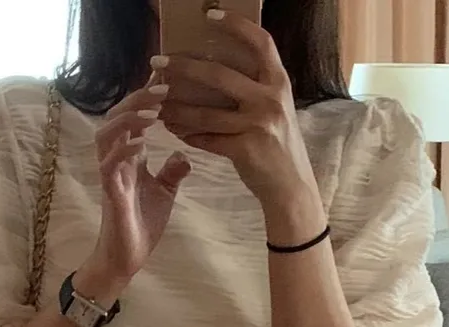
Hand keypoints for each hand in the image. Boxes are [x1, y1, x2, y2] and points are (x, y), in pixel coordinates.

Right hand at [79, 84, 191, 300]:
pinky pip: (110, 166)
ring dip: (127, 119)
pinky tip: (142, 141)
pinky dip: (124, 150)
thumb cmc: (141, 224)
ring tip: (152, 110)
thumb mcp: (164, 193)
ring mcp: (111, 175)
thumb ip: (172, 171)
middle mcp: (116, 160)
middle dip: (137, 98)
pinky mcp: (110, 194)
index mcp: (129, 156)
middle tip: (164, 86)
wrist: (127, 257)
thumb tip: (184, 154)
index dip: (146, 96)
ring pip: (106, 135)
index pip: (134, 117)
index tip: (167, 77)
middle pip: (117, 116)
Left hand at [154, 11, 325, 238]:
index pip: (260, 42)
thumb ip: (257, 88)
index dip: (235, 25)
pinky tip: (175, 130)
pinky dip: (189, 134)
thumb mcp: (277, 109)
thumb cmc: (279, 145)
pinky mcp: (245, 150)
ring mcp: (258, 125)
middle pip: (219, 75)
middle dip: (183, 67)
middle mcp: (270, 99)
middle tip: (158, 63)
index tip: (209, 16)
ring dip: (177, 108)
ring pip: (206, 112)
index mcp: (279, 83)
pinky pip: (208, 139)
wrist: (291, 187)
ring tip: (157, 104)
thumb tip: (217, 69)